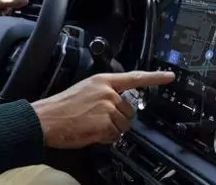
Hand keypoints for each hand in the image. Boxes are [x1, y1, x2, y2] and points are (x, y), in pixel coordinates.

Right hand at [31, 71, 175, 148]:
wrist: (46, 119)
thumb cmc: (60, 107)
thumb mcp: (83, 91)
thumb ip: (104, 94)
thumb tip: (117, 106)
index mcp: (102, 81)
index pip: (134, 77)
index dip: (155, 77)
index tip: (169, 76)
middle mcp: (108, 92)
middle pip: (130, 110)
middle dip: (119, 119)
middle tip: (98, 121)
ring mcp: (108, 108)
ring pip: (124, 125)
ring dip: (112, 130)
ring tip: (92, 126)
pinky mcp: (106, 123)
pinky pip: (115, 135)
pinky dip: (106, 138)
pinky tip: (91, 133)